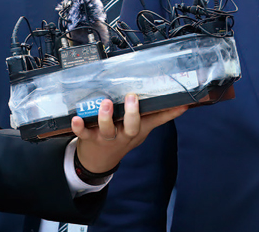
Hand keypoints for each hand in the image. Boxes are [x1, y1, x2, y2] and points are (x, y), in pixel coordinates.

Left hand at [72, 94, 186, 173]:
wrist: (98, 161)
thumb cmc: (123, 139)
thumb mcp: (142, 130)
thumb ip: (158, 116)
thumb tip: (182, 103)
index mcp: (138, 130)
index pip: (156, 120)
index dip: (168, 113)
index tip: (180, 104)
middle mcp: (124, 134)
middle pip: (131, 127)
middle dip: (132, 113)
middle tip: (132, 97)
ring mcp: (106, 137)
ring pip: (107, 129)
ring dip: (106, 117)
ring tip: (106, 103)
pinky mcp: (89, 138)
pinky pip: (83, 133)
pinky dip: (79, 127)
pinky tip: (77, 118)